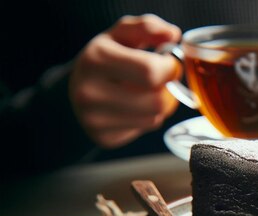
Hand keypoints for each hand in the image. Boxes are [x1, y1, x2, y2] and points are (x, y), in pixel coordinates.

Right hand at [69, 14, 181, 148]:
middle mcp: (89, 92)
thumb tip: (173, 34)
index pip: (151, 71)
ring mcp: (94, 119)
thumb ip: (148, 27)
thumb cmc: (108, 57)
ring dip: (161, 105)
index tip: (167, 63)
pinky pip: (146, 128)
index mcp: (96, 59)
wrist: (77, 88)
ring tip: (147, 92)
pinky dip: (149, 118)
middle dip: (168, 90)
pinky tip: (136, 107)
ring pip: (155, 117)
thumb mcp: (123, 35)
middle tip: (161, 81)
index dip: (170, 68)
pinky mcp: (103, 138)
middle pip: (158, 101)